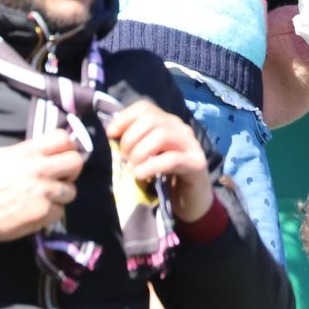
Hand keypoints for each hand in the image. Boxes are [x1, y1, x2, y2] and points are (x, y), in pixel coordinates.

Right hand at [0, 131, 86, 242]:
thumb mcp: (1, 156)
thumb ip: (27, 150)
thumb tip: (46, 149)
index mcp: (29, 153)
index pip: (63, 139)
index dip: (67, 147)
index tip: (62, 154)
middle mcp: (40, 170)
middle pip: (76, 163)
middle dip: (71, 170)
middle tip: (61, 176)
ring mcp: (45, 193)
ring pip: (71, 191)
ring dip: (61, 195)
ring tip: (46, 197)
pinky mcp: (44, 214)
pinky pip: (61, 211)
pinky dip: (52, 212)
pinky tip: (38, 211)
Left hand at [106, 99, 215, 224]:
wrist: (191, 201)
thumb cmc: (165, 178)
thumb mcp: (147, 157)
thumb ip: (135, 144)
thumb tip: (111, 135)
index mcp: (168, 123)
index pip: (145, 107)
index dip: (125, 118)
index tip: (111, 134)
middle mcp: (180, 128)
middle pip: (152, 119)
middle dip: (131, 137)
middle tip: (123, 158)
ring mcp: (191, 144)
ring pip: (162, 135)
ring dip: (140, 151)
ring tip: (132, 167)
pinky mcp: (197, 164)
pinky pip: (172, 159)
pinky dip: (152, 165)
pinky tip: (140, 175)